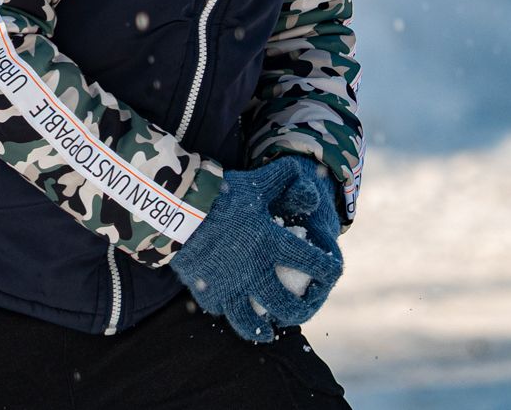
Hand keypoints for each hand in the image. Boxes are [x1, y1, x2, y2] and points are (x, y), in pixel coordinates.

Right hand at [169, 156, 343, 342]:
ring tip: (268, 331)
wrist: (179, 209)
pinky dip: (232, 313)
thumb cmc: (223, 194)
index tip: (332, 271)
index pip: (314, 264)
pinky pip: (223, 312)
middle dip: (300, 310)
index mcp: (272, 244)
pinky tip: (235, 310)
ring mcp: (229, 287)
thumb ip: (289, 180)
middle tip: (303, 307)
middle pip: (286, 306)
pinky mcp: (207, 293)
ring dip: (263, 329)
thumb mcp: (260, 181)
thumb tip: (314, 197)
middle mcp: (254, 271)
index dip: (329, 270)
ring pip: (252, 323)